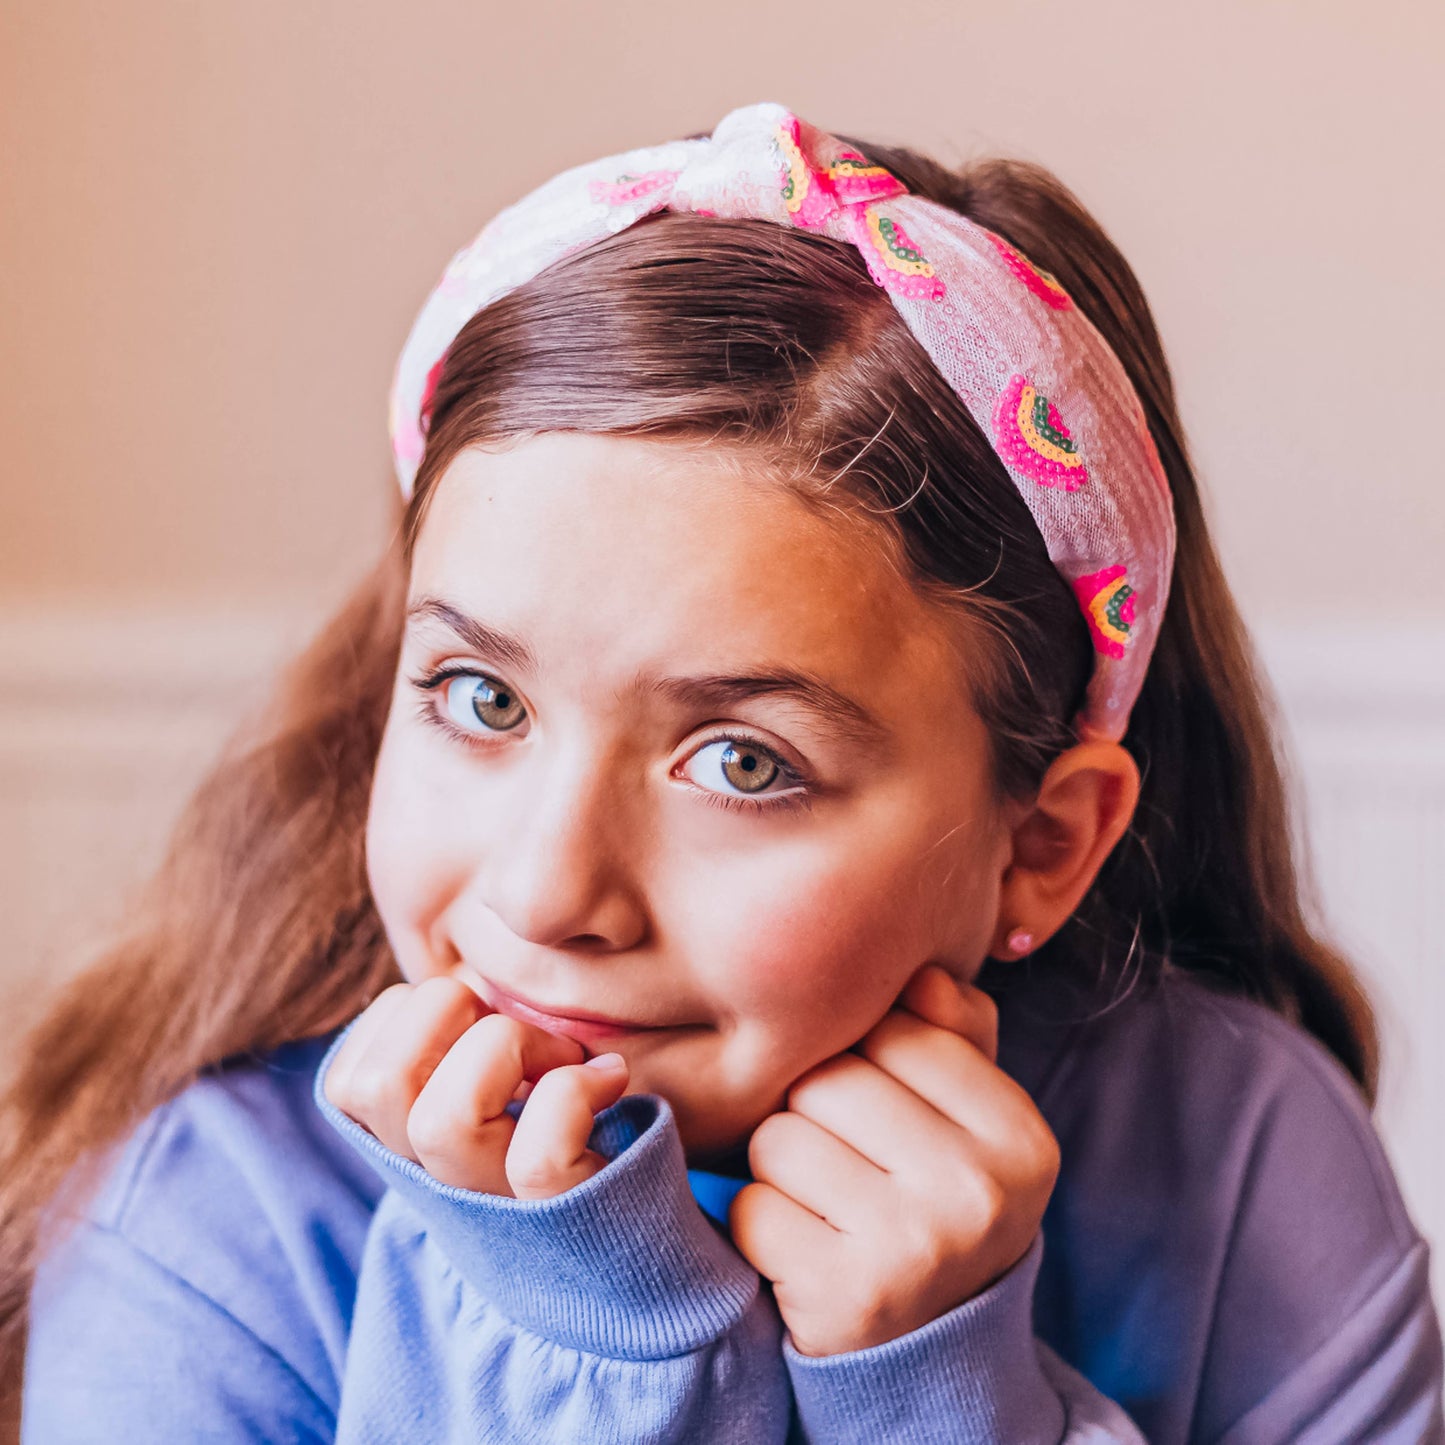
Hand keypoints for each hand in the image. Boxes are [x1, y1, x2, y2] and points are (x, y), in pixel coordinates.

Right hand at [322, 975, 630, 1197]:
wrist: (648, 1249)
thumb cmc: (572, 1137)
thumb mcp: (496, 1088)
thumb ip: (459, 1041)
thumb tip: (463, 968)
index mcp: (410, 1149)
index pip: (348, 1081)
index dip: (403, 1018)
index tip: (470, 1017)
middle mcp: (438, 1184)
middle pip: (380, 1087)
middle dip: (448, 1011)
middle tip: (516, 1023)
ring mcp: (495, 1209)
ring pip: (443, 1122)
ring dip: (511, 1047)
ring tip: (565, 1053)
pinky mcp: (562, 1221)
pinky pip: (538, 1157)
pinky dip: (576, 1092)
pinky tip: (610, 1077)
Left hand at [729, 964, 1059, 1356]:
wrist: (929, 1348)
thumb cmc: (932, 1194)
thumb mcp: (968, 1112)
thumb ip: (954, 1028)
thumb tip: (921, 974)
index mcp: (1020, 1134)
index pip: (894, 1030)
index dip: (865, 1058)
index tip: (884, 1110)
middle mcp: (980, 1193)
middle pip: (827, 1081)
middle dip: (814, 1111)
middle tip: (848, 1161)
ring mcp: (916, 1250)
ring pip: (779, 1139)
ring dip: (782, 1167)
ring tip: (826, 1203)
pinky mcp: (846, 1299)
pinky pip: (752, 1208)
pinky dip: (760, 1223)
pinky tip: (804, 1248)